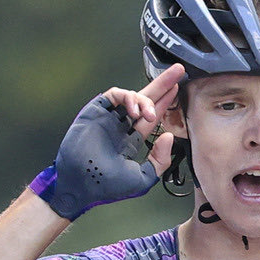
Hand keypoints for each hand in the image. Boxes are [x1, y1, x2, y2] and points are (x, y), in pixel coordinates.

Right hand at [29, 65, 182, 220]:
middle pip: (145, 100)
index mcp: (130, 141)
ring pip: (132, 96)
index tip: (177, 90)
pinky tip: (135, 110)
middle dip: (162, 85)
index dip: (164, 103)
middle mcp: (121, 126)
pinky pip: (115, 95)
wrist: (81, 184)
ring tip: (150, 112)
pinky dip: (128, 98)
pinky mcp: (97, 110)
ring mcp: (109, 117)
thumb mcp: (142, 178)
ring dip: (146, 100)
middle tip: (178, 72)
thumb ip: (159, 160)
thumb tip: (168, 137)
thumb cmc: (106, 187)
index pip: (151, 117)